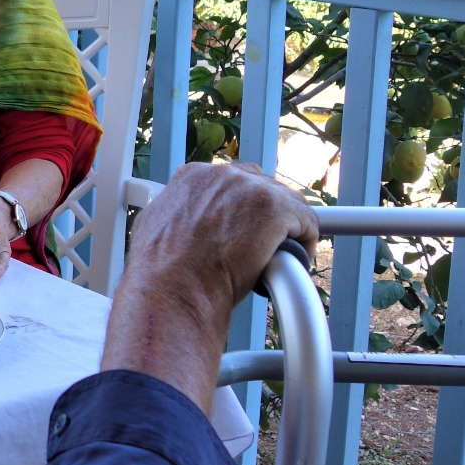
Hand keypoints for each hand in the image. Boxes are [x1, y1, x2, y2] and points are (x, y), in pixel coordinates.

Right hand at [126, 161, 317, 318]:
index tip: (245, 229)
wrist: (173, 288)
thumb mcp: (155, 227)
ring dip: (286, 230)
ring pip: (288, 204)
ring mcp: (251, 189)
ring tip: (279, 258)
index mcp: (193, 176)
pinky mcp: (276, 210)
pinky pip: (308, 223)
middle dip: (266, 217)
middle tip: (263, 246)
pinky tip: (296, 262)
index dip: (243, 208)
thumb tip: (180, 223)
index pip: (234, 181)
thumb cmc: (162, 271)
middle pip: (263, 187)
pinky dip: (306, 243)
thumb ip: (175, 214)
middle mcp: (223, 175)